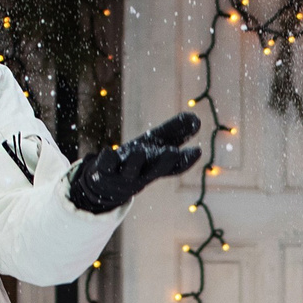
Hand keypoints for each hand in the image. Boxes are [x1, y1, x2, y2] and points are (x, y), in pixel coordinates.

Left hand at [68, 111, 203, 214]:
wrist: (106, 184)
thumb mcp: (156, 144)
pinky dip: (107, 159)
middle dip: (163, 162)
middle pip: (154, 170)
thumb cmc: (137, 160)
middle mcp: (142, 174)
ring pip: (130, 171)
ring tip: (140, 151)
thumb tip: (196, 119)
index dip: (186, 160)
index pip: (174, 167)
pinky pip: (105, 167)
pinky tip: (108, 150)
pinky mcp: (104, 172)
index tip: (198, 150)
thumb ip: (176, 132)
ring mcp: (122, 175)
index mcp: (156, 167)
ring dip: (135, 162)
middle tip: (173, 151)